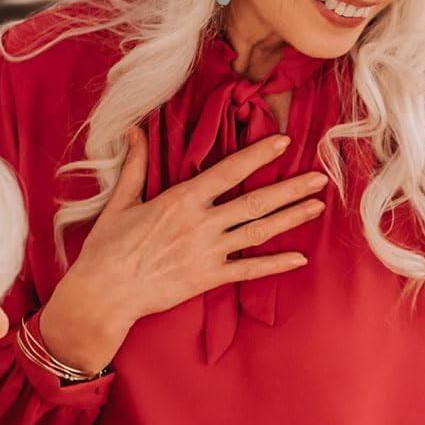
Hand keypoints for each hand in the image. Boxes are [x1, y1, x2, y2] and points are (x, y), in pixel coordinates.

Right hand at [36, 129, 324, 371]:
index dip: (257, 155)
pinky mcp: (208, 278)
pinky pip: (248, 270)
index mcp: (180, 200)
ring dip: (290, 219)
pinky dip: (275, 265)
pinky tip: (299, 259)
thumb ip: (134, 165)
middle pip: (254, 202)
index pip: (228, 171)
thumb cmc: (107, 248)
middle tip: (320, 178)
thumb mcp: (120, 201)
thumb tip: (134, 131)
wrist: (104, 292)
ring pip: (258, 232)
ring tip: (316, 207)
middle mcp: (200, 223)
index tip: (283, 142)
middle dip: (290, 189)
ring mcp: (207, 252)